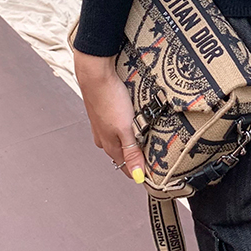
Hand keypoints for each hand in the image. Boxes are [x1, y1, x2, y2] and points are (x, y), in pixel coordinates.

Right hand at [72, 47, 146, 178]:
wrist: (96, 73)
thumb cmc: (110, 98)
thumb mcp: (125, 128)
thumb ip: (131, 152)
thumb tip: (137, 176)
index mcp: (109, 145)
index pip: (126, 168)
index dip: (140, 172)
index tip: (154, 174)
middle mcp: (103, 138)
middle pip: (123, 154)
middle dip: (137, 157)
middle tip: (154, 155)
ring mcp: (101, 125)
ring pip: (118, 140)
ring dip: (131, 141)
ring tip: (145, 138)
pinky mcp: (103, 113)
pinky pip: (115, 126)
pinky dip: (124, 128)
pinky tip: (130, 121)